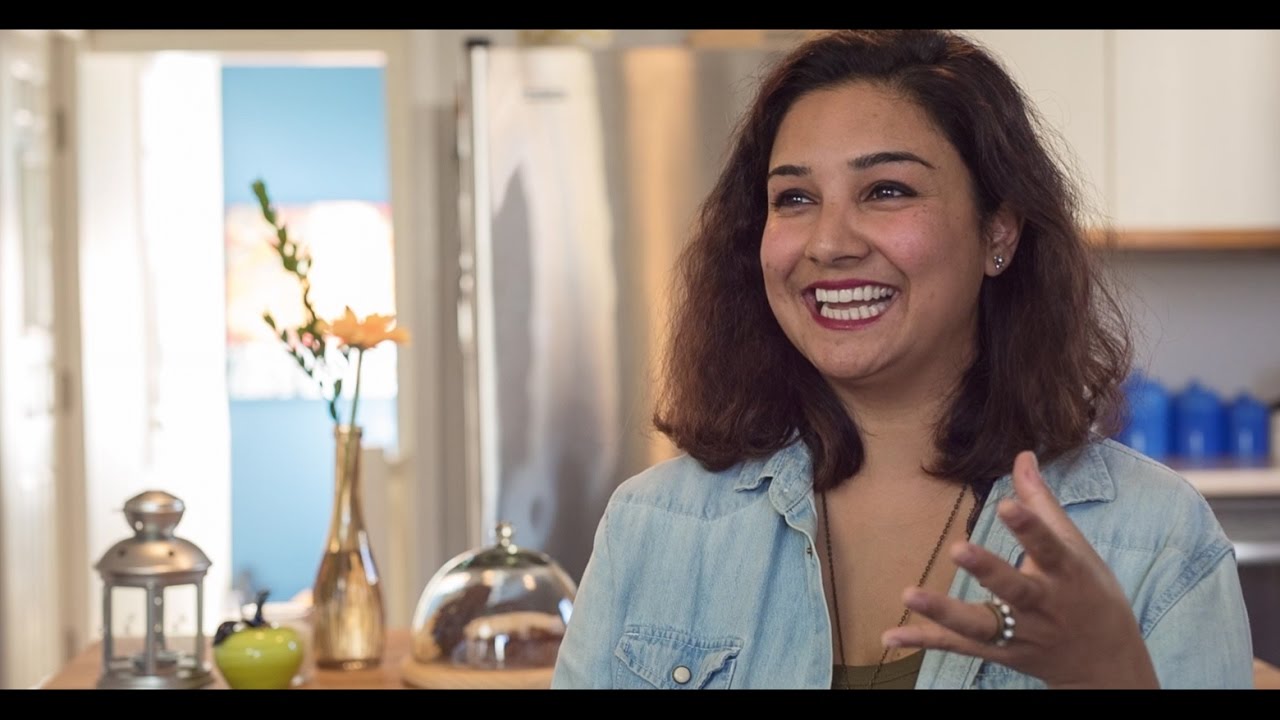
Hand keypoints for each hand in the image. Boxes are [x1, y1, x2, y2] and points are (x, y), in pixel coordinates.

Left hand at [880, 450, 1158, 688]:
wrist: (1107, 664)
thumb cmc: (1090, 594)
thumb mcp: (1076, 550)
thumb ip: (1041, 504)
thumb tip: (1023, 456)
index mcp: (1065, 573)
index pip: (1048, 546)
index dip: (1029, 526)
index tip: (1006, 505)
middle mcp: (1043, 606)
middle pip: (1014, 589)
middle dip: (989, 571)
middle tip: (958, 549)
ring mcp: (1020, 634)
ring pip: (981, 625)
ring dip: (944, 612)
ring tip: (909, 594)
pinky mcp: (1000, 653)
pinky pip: (959, 646)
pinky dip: (926, 641)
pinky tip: (891, 636)